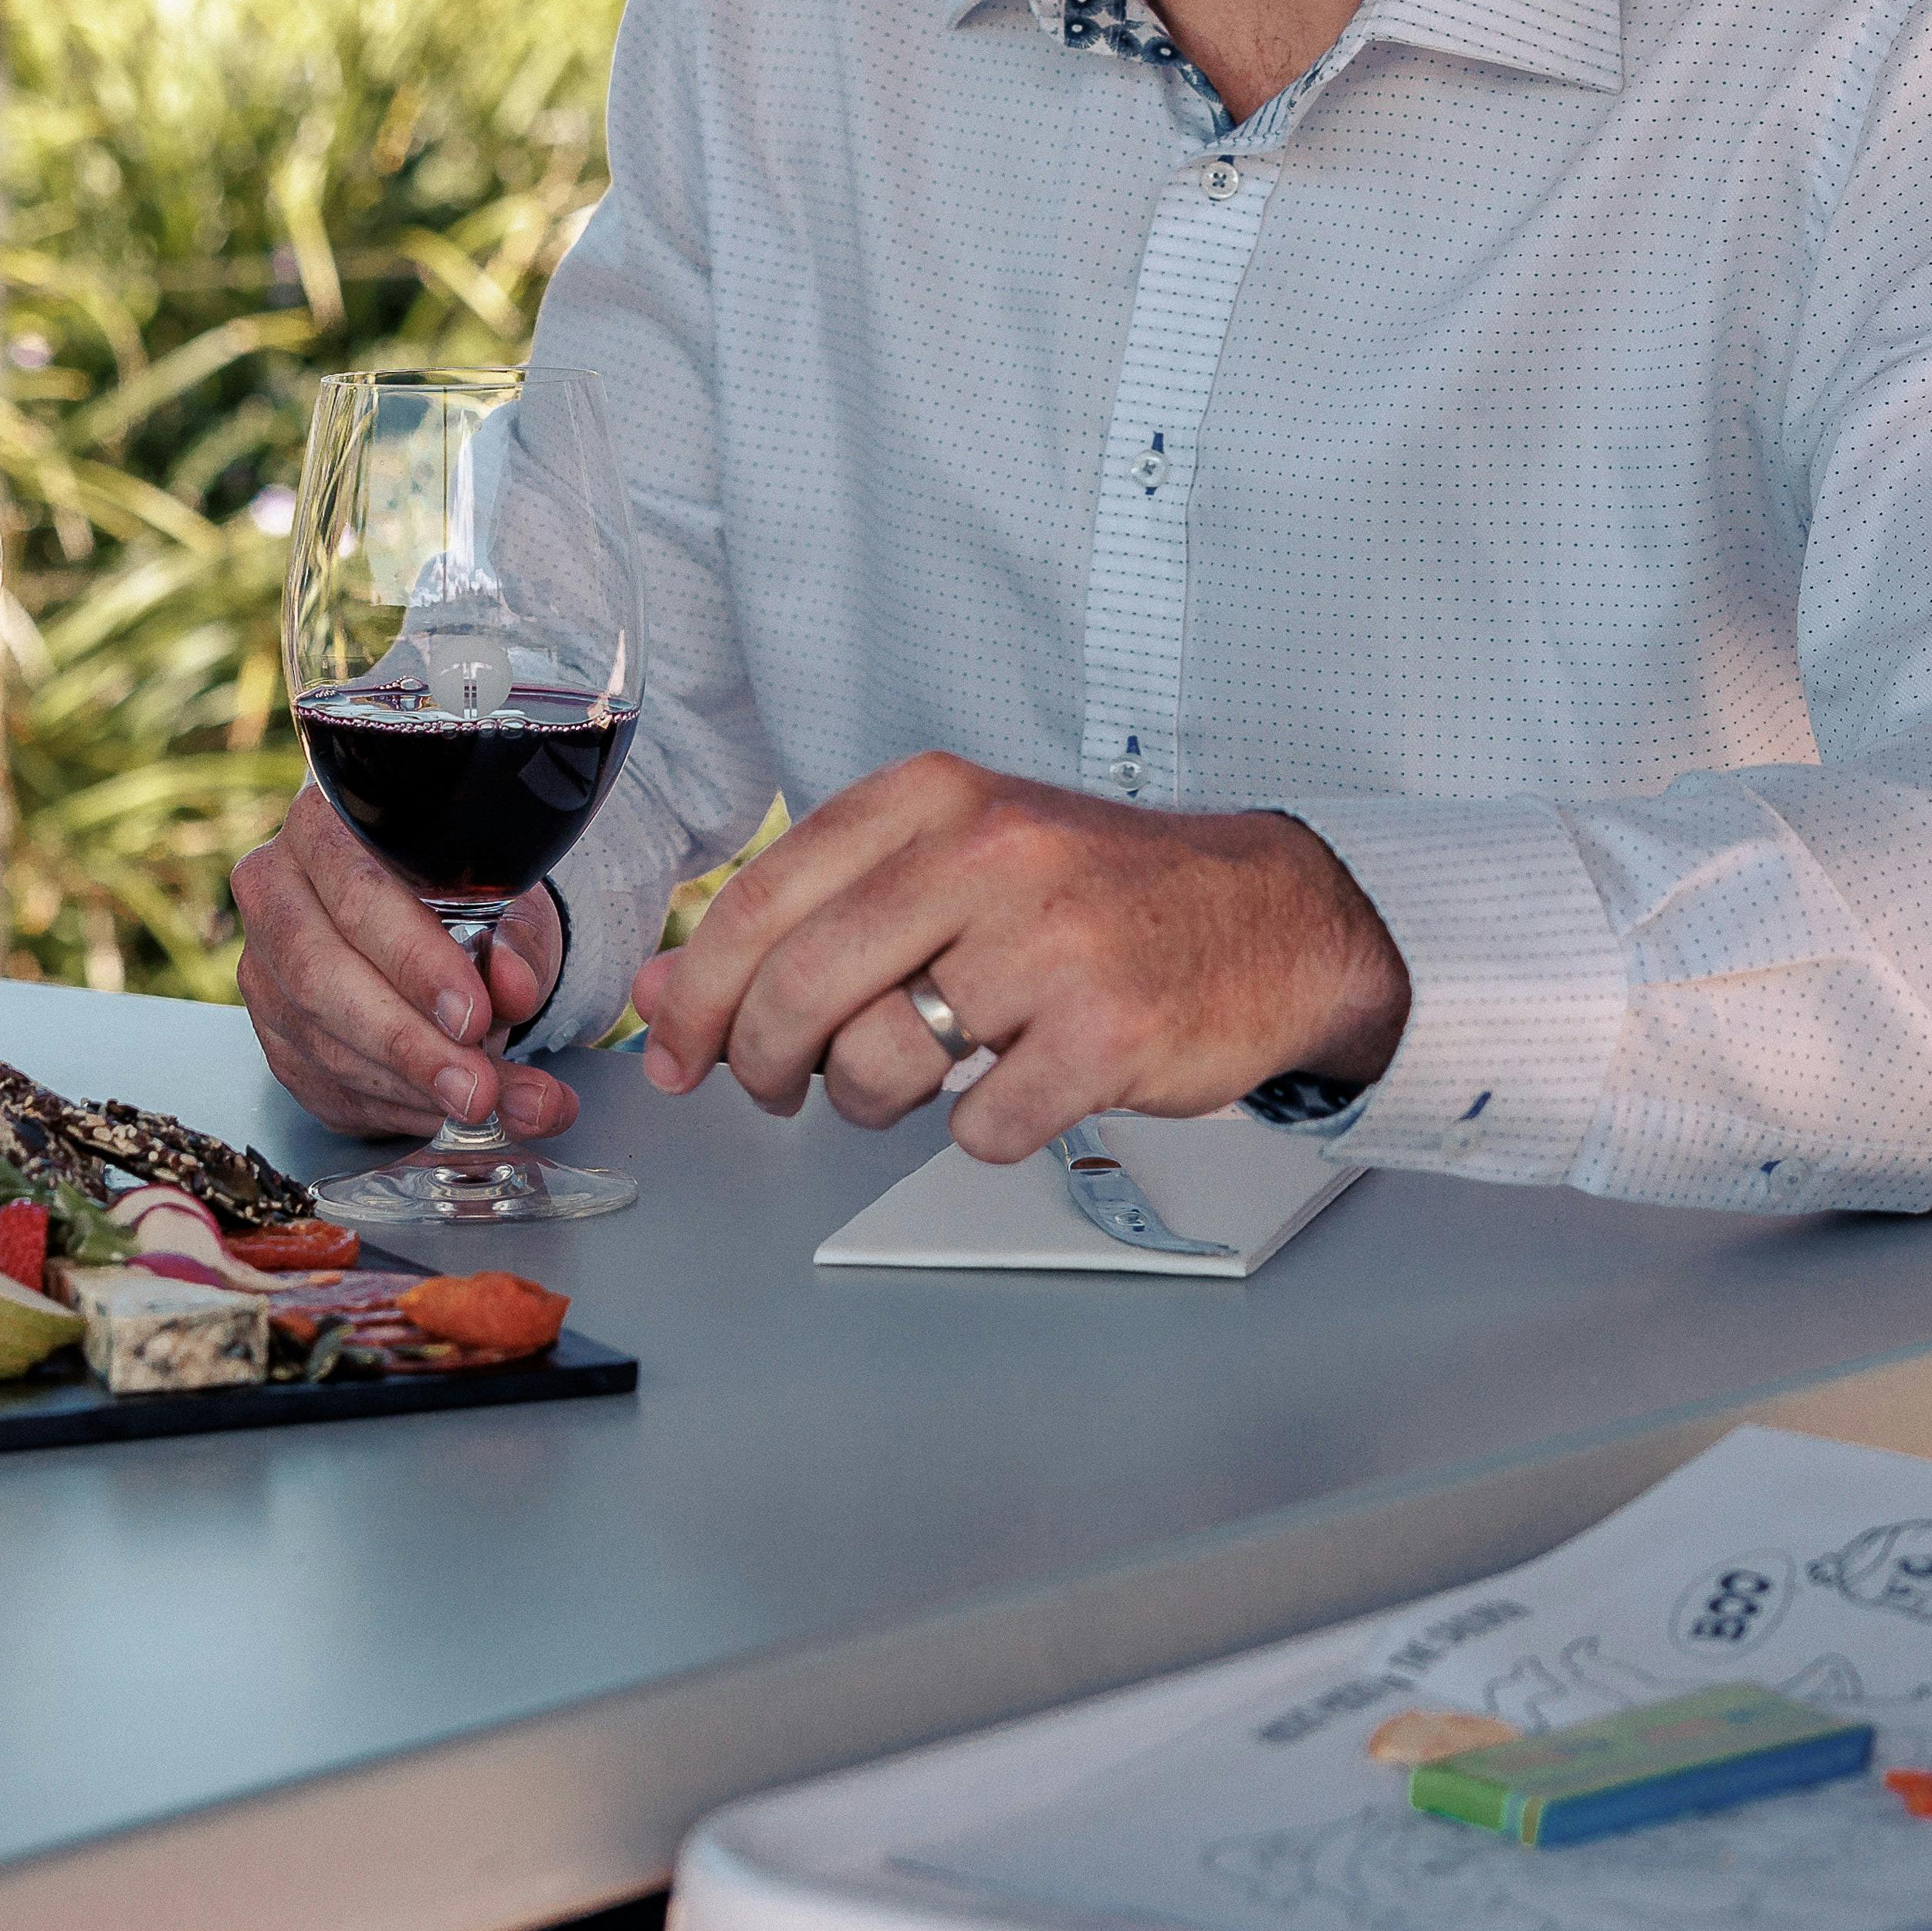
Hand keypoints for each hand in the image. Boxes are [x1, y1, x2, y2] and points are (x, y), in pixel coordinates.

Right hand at [234, 785, 575, 1140]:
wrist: (436, 927)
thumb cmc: (465, 900)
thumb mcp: (508, 904)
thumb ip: (517, 943)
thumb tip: (513, 986)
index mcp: (326, 826)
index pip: (357, 893)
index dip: (414, 961)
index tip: (475, 1014)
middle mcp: (275, 890)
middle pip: (320, 977)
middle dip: (409, 1044)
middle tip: (478, 1087)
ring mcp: (263, 966)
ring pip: (319, 1041)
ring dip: (410, 1087)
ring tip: (486, 1105)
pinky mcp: (271, 1033)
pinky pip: (320, 1084)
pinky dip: (391, 1107)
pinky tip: (442, 1109)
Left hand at [631, 756, 1407, 1164]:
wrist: (1270, 918)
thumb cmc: (1093, 896)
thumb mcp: (948, 868)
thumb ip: (808, 918)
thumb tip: (661, 993)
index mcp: (935, 800)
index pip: (761, 898)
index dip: (694, 992)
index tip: (675, 1050)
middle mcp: (991, 855)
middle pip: (799, 987)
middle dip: (761, 1064)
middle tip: (777, 1088)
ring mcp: (1055, 944)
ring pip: (879, 1066)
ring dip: (870, 1103)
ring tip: (914, 1080)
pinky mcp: (1110, 1033)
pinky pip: (981, 1127)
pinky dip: (982, 1130)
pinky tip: (1017, 1089)